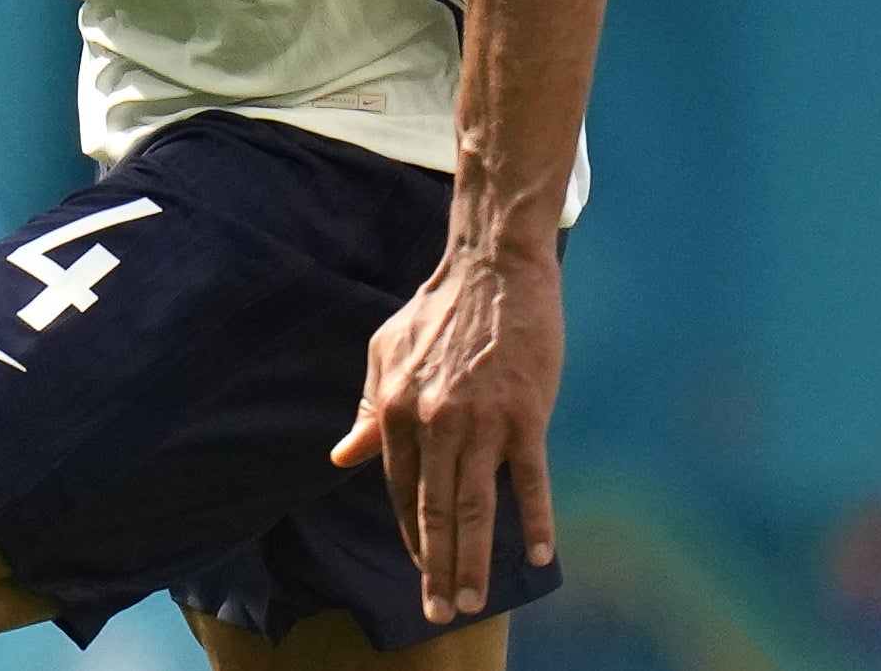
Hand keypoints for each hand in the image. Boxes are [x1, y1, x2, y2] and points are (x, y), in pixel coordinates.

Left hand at [332, 235, 561, 623]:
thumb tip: (342, 455)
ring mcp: (482, 421)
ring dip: (475, 559)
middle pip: (435, 510)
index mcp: (396, 408)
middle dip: (437, 567)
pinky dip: (534, 520)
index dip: (410, 534)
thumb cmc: (437, 312)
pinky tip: (537, 555)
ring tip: (475, 601)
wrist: (492, 269)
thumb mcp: (385, 354)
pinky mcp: (526, 415)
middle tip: (440, 611)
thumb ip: (369, 410)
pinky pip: (530, 480)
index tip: (421, 568)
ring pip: (476, 506)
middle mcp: (435, 422)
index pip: (399, 489)